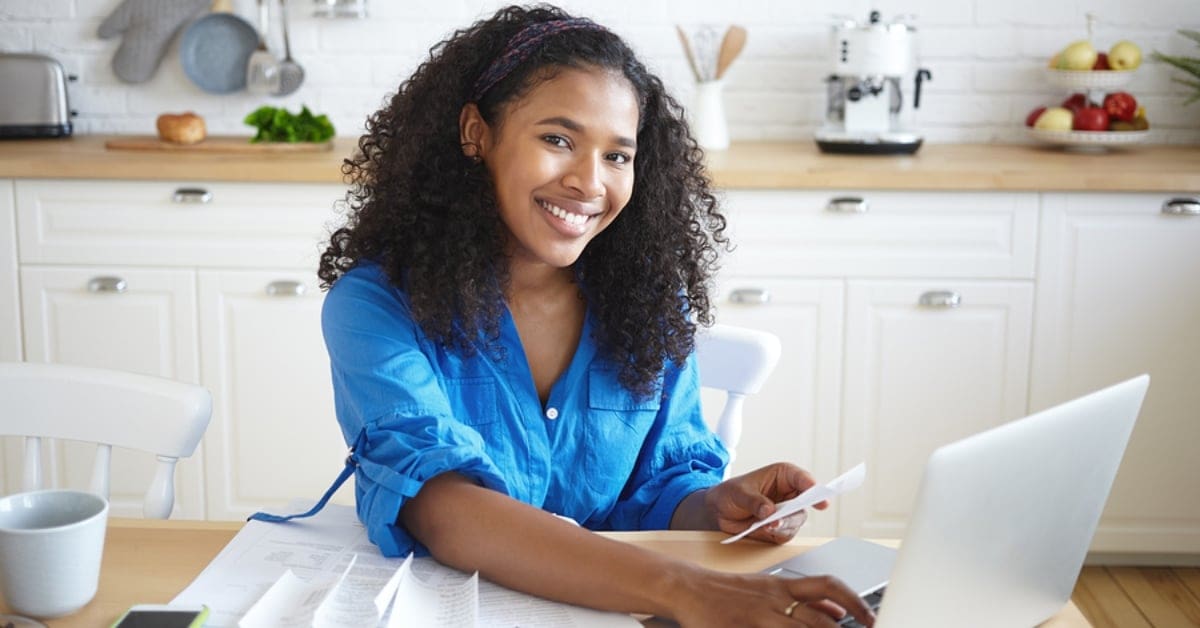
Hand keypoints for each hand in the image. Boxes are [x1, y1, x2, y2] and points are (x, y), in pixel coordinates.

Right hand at [669, 568, 874, 627]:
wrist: (688, 588)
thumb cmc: (729, 591)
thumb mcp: (770, 587)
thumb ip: (804, 600)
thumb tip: (837, 610)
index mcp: (783, 586)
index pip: (828, 588)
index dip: (855, 603)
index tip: (871, 619)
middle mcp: (775, 600)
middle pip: (820, 620)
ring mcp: (759, 616)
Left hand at [705, 463, 826, 543]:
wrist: (719, 512)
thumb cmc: (730, 493)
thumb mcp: (739, 492)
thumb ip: (754, 501)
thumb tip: (769, 512)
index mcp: (784, 476)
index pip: (802, 479)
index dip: (811, 485)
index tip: (815, 491)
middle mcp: (789, 494)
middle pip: (804, 503)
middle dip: (795, 511)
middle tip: (784, 517)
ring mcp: (787, 513)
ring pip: (796, 521)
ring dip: (783, 525)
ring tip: (767, 526)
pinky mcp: (781, 529)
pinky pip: (785, 534)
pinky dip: (775, 534)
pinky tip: (763, 530)